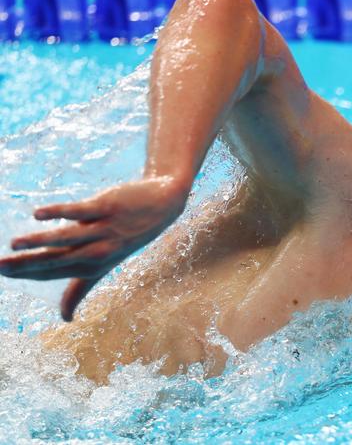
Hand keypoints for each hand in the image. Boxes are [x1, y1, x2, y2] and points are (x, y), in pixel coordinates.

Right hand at [0, 176, 189, 320]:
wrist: (162, 205)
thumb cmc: (128, 236)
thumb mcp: (105, 264)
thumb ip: (80, 289)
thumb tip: (65, 318)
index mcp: (94, 265)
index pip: (56, 273)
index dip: (30, 275)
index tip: (2, 275)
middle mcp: (99, 251)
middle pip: (59, 260)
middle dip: (28, 265)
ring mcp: (104, 229)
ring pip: (68, 237)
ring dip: (40, 241)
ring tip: (14, 244)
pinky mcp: (107, 206)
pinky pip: (81, 211)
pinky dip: (59, 213)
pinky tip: (37, 215)